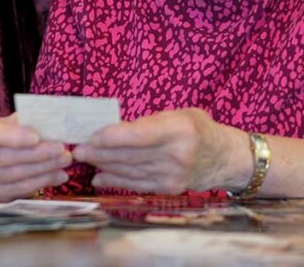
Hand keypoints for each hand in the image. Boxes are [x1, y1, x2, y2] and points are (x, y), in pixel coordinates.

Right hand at [0, 114, 71, 201]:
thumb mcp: (2, 123)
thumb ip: (21, 122)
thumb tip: (50, 122)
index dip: (12, 137)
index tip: (36, 137)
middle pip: (7, 158)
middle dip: (38, 154)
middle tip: (62, 149)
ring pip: (16, 176)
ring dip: (44, 170)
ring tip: (65, 161)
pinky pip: (20, 191)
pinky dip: (42, 182)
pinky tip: (58, 175)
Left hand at [72, 108, 245, 193]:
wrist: (226, 158)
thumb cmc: (198, 129)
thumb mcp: (179, 114)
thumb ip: (149, 122)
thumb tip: (113, 129)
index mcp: (180, 130)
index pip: (138, 135)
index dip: (111, 137)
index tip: (91, 136)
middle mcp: (176, 155)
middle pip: (130, 155)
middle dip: (99, 153)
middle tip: (77, 149)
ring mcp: (172, 176)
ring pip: (129, 171)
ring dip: (103, 166)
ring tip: (83, 160)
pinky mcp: (168, 189)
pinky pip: (136, 185)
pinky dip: (115, 180)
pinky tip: (98, 176)